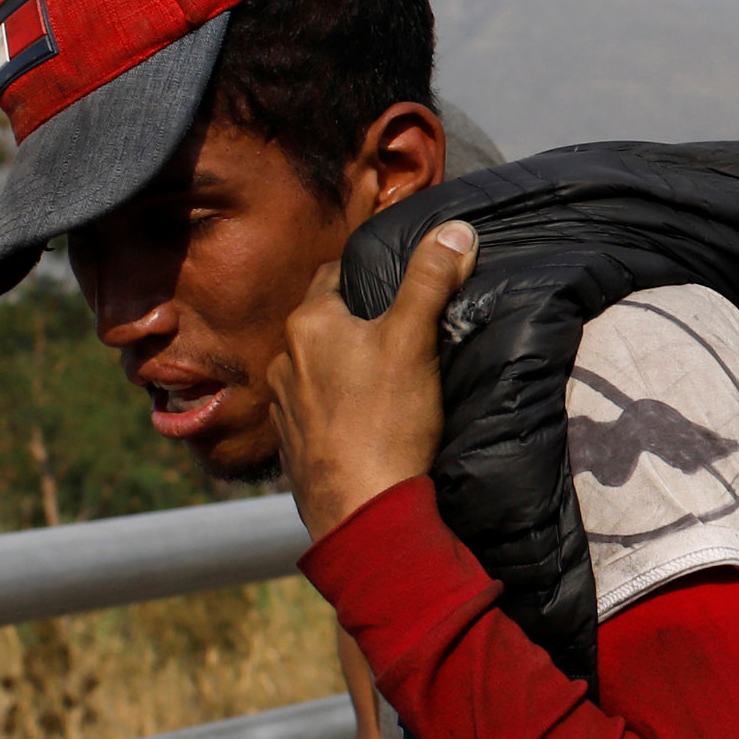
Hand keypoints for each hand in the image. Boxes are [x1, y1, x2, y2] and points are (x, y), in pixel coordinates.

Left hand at [269, 223, 476, 540]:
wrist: (360, 510)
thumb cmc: (386, 419)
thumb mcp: (415, 340)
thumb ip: (432, 280)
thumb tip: (456, 228)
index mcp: (309, 323)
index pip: (333, 275)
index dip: (367, 276)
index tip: (397, 288)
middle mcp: (283, 357)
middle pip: (322, 323)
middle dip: (354, 324)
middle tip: (397, 335)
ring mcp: (282, 405)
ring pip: (314, 368)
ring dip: (339, 368)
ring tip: (380, 381)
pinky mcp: (290, 444)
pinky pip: (312, 410)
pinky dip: (334, 408)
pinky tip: (363, 422)